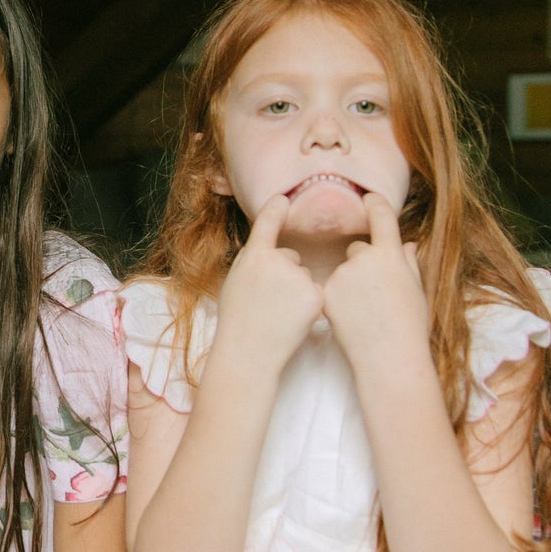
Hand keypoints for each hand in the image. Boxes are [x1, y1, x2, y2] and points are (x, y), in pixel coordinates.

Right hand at [213, 194, 323, 377]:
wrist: (249, 353)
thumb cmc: (237, 322)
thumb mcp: (235, 283)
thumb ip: (252, 262)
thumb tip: (267, 251)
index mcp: (253, 255)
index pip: (267, 222)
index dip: (276, 208)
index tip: (283, 198)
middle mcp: (276, 260)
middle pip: (290, 256)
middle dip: (285, 273)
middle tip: (267, 302)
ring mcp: (298, 277)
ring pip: (303, 275)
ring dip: (297, 290)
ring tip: (278, 314)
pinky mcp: (315, 295)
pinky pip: (315, 291)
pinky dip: (309, 305)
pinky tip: (293, 320)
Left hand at [322, 194, 428, 369]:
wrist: (390, 358)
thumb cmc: (411, 327)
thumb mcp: (417, 291)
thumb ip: (409, 264)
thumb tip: (407, 245)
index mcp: (392, 256)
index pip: (382, 217)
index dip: (375, 204)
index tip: (369, 198)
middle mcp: (365, 259)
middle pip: (358, 249)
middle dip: (364, 263)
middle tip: (377, 294)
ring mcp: (343, 276)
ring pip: (343, 269)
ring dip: (350, 282)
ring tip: (366, 311)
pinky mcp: (326, 292)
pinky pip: (330, 286)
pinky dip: (337, 297)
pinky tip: (351, 317)